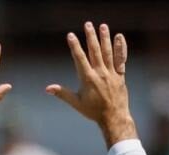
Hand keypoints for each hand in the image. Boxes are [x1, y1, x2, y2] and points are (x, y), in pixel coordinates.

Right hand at [45, 22, 136, 147]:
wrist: (113, 117)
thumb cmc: (93, 111)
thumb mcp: (76, 103)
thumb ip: (62, 93)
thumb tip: (48, 88)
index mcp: (88, 79)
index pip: (79, 58)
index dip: (75, 46)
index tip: (71, 36)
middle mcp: (100, 73)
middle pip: (95, 51)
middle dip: (91, 37)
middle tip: (88, 24)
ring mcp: (111, 73)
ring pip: (108, 52)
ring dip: (105, 38)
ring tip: (102, 26)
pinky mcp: (120, 75)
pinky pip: (120, 59)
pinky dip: (120, 47)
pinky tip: (119, 37)